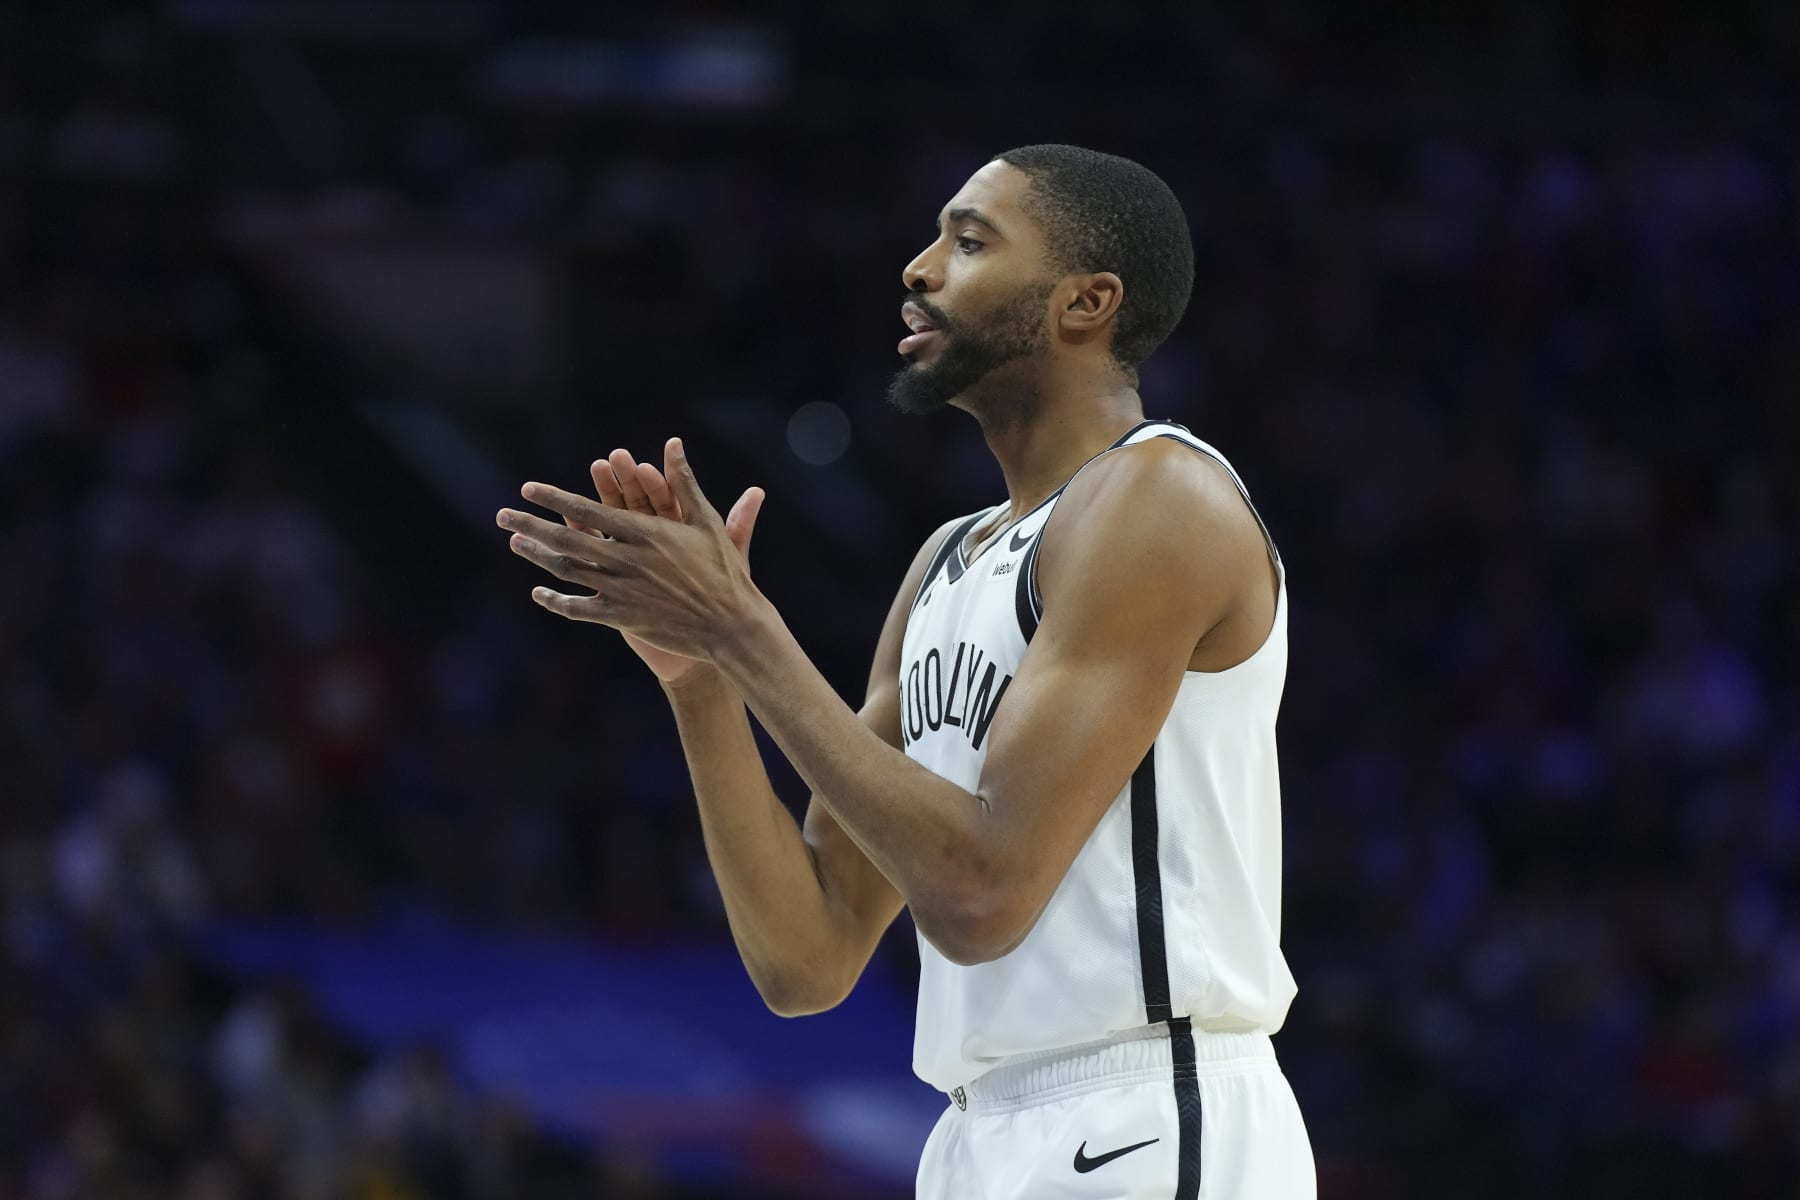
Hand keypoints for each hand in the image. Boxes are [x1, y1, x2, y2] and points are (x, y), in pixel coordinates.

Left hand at [499, 438, 766, 670]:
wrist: (733, 626)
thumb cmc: (725, 571)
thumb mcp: (707, 522)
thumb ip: (684, 482)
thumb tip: (673, 443)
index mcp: (645, 531)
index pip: (588, 510)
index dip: (554, 499)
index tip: (527, 490)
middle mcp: (627, 559)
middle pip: (567, 539)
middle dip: (531, 525)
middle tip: (502, 515)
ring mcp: (622, 591)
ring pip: (568, 571)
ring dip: (538, 556)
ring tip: (515, 543)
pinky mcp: (623, 619)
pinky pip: (580, 609)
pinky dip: (557, 601)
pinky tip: (539, 593)